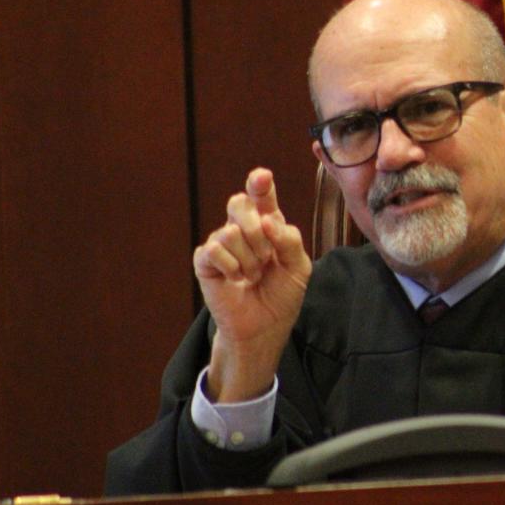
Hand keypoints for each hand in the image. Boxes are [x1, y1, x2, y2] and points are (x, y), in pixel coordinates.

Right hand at [193, 167, 311, 401]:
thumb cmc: (282, 294)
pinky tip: (236, 279)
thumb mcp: (298, 267)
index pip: (261, 195)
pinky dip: (231, 266)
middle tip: (267, 256)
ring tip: (253, 276)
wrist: (264, 326)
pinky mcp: (206, 261)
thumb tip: (268, 220)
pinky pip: (214, 249)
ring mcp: (222, 243)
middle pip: (239, 203)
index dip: (259, 184)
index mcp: (268, 223)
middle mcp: (243, 228)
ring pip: (230, 231)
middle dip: (257, 230)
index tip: (261, 178)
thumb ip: (289, 240)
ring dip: (249, 259)